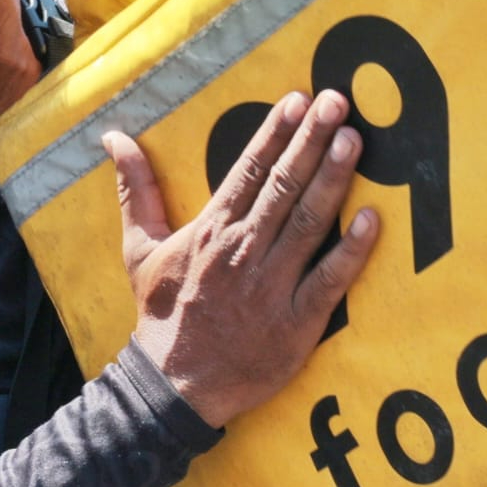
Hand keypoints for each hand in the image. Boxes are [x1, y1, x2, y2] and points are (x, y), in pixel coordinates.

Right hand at [110, 90, 378, 427]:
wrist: (172, 386)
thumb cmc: (162, 314)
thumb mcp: (138, 249)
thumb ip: (135, 190)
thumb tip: (113, 138)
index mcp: (212, 229)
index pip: (249, 169)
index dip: (276, 132)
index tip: (299, 99)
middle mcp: (244, 250)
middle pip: (285, 185)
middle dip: (312, 139)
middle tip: (338, 102)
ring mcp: (273, 286)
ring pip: (310, 222)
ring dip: (333, 179)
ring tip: (354, 140)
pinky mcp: (297, 323)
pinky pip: (330, 280)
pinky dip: (353, 250)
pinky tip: (374, 219)